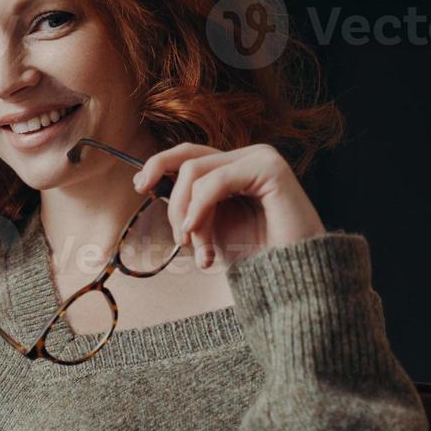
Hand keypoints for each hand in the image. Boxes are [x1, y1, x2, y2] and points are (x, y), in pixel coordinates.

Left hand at [131, 143, 325, 269]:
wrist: (291, 277)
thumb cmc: (253, 255)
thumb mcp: (208, 226)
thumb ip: (187, 201)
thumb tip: (147, 180)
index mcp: (234, 167)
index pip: (187, 154)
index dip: (158, 164)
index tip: (140, 186)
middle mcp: (247, 156)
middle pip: (186, 159)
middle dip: (173, 201)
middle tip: (179, 237)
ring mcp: (260, 158)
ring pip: (194, 173)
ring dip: (188, 216)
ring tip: (199, 249)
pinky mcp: (270, 168)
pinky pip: (214, 182)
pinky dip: (199, 209)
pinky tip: (197, 234)